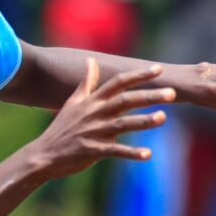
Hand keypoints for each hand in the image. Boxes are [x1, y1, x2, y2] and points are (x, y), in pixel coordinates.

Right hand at [28, 60, 173, 179]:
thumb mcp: (73, 102)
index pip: (119, 83)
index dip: (139, 75)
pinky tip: (148, 154)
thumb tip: (91, 60)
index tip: (159, 69)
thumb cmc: (62, 129)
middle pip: (126, 100)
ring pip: (123, 124)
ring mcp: (94, 132)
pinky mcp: (93, 151)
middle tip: (172, 93)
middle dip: (150, 95)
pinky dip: (132, 153)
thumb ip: (86, 82)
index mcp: (92, 101)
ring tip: (164, 118)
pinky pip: (116, 152)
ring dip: (144, 121)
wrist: (43, 155)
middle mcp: (95, 113)